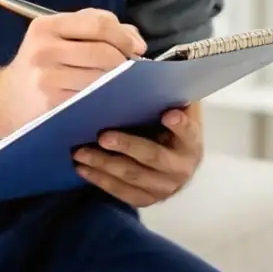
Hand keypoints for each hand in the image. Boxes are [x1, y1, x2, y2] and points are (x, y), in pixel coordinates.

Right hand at [0, 9, 145, 131]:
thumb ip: (96, 28)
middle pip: (103, 52)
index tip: (136, 48)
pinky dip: (106, 98)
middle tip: (132, 70)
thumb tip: (137, 42)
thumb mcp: (57, 36)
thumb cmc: (39, 64)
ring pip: (100, 78)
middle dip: (125, 62)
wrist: (3, 101)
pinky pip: (92, 99)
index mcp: (46, 26)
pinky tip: (108, 98)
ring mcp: (47, 78)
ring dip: (119, 83)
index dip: (124, 35)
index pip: (98, 23)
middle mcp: (44, 49)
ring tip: (121, 84)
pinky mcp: (52, 104)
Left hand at [72, 106, 202, 207]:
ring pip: (132, 176)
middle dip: (126, 146)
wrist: (176, 165)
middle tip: (102, 136)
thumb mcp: (176, 112)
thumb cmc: (170, 130)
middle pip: (153, 156)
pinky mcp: (147, 200)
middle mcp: (181, 169)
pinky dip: (100, 180)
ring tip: (81, 152)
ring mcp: (164, 188)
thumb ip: (167, 99)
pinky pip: (121, 192)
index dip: (180, 125)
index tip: (168, 115)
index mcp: (191, 143)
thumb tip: (142, 71)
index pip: (189, 132)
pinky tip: (82, 169)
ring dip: (104, 164)